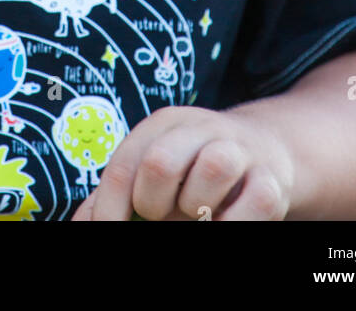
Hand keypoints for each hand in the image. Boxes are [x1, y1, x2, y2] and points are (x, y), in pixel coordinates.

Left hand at [69, 104, 293, 220]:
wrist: (266, 153)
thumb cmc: (194, 171)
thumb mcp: (153, 172)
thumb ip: (116, 196)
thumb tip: (83, 225)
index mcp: (165, 124)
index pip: (124, 164)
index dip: (109, 209)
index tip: (108, 231)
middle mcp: (201, 127)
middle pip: (161, 162)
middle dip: (152, 203)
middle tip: (162, 216)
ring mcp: (239, 150)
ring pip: (213, 168)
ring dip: (198, 207)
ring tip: (197, 214)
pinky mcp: (272, 180)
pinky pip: (255, 201)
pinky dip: (234, 222)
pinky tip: (224, 222)